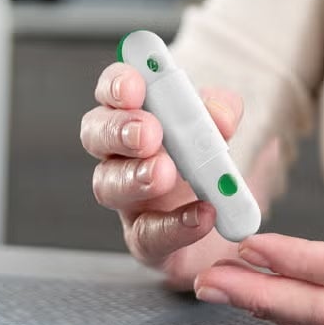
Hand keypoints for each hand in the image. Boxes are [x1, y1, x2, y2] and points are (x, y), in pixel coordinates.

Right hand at [81, 63, 244, 290]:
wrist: (228, 217)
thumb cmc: (210, 157)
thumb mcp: (222, 124)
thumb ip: (222, 111)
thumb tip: (218, 116)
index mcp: (134, 114)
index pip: (111, 90)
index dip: (115, 85)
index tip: (133, 87)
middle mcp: (120, 153)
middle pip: (96, 134)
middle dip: (119, 130)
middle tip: (148, 133)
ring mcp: (127, 198)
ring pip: (108, 185)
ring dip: (135, 177)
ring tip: (164, 173)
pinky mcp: (145, 239)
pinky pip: (146, 235)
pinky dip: (174, 225)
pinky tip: (201, 215)